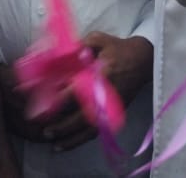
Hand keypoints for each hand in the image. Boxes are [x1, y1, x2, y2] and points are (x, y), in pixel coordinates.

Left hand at [0, 34, 153, 152]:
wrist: (145, 60)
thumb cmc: (118, 48)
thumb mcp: (99, 39)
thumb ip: (78, 46)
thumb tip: (55, 55)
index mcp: (102, 76)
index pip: (77, 92)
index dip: (57, 99)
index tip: (40, 103)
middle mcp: (106, 96)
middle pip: (81, 117)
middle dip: (60, 124)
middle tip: (41, 126)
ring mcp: (111, 107)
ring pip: (88, 129)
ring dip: (69, 137)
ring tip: (51, 140)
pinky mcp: (114, 114)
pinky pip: (96, 132)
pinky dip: (80, 140)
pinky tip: (65, 144)